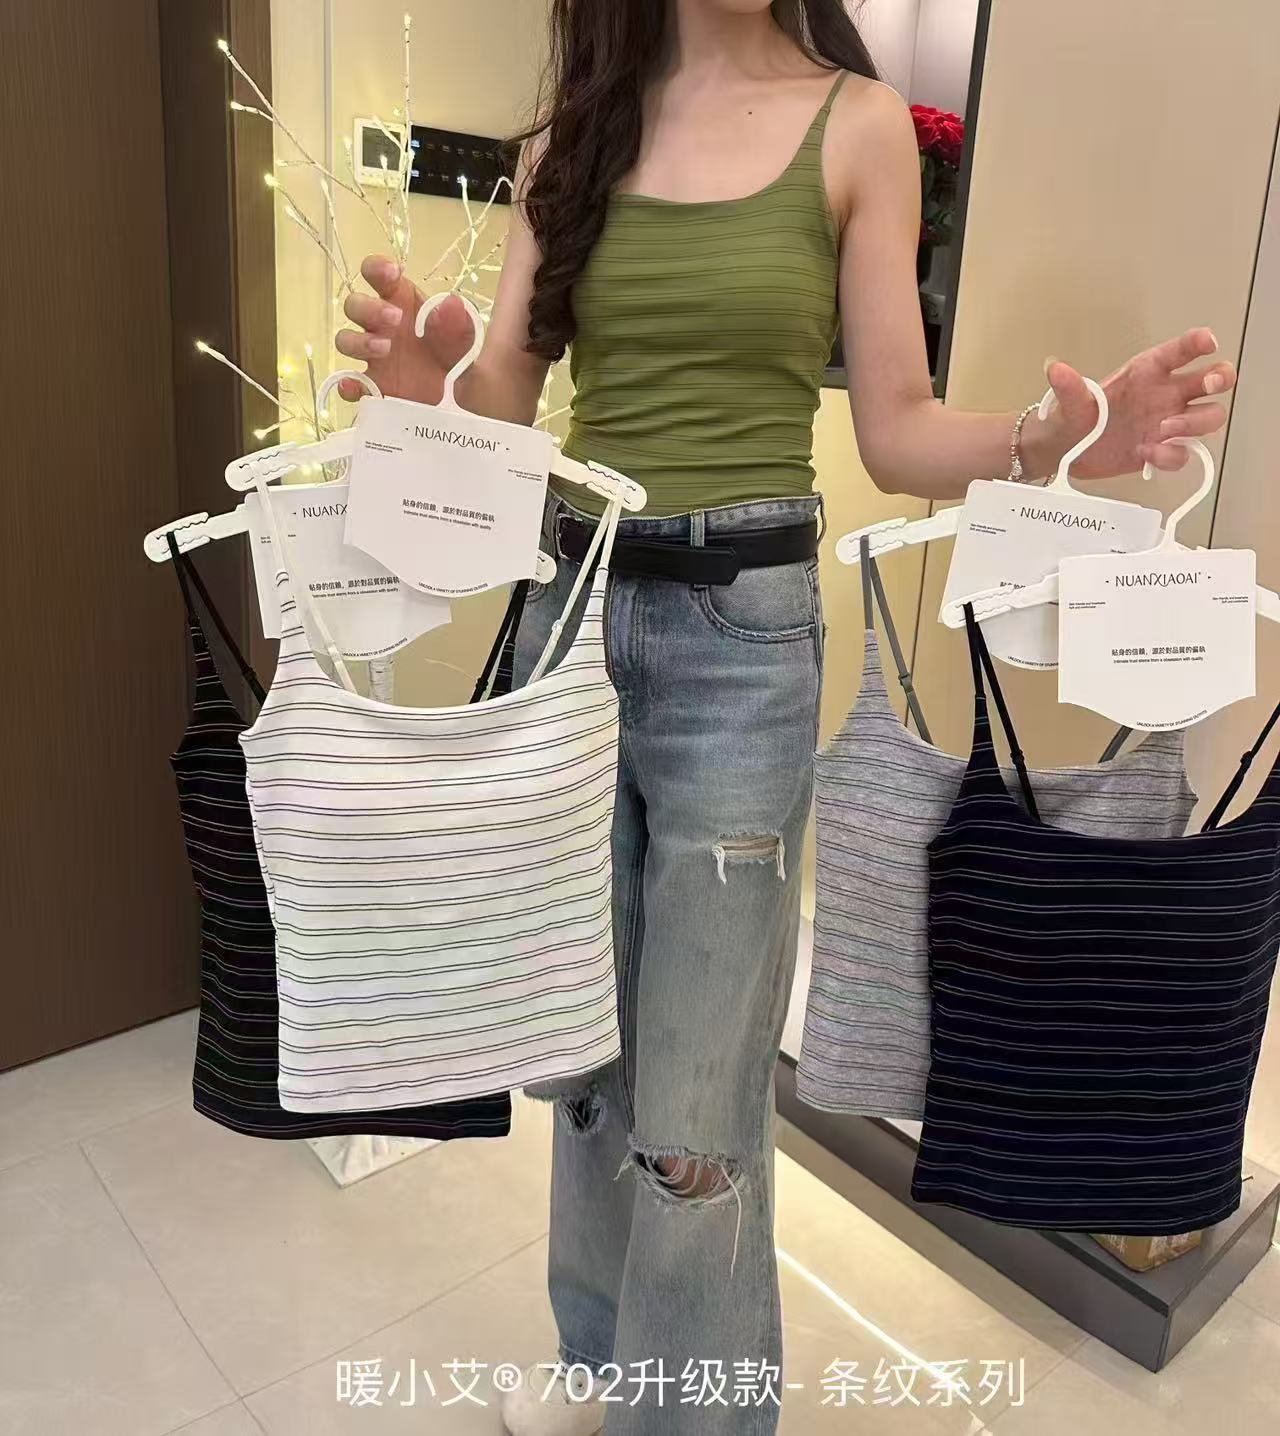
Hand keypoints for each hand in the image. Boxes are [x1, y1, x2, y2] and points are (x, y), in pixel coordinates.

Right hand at [334, 256, 477, 402]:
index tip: (392, 273)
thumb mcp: (466, 345)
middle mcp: (382, 326)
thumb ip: (459, 327)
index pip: (378, 276)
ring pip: (346, 339)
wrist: (458, 405)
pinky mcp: (372, 386)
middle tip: (395, 319)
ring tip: (384, 349)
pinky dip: (348, 384)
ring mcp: (373, 357)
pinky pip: (349, 383)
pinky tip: (359, 387)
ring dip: (358, 341)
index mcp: (403, 303)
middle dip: (369, 307)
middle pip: (355, 305)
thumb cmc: (455, 361)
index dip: (377, 268)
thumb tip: (450, 303)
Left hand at [1025, 328, 1235, 480]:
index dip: (1199, 343)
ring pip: (1209, 416)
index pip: (1182, 351)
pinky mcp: (1163, 450)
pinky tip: (1145, 455)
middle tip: (1206, 388)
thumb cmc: (1072, 417)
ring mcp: (1169, 422)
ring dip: (1196, 423)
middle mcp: (1166, 393)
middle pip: (1214, 380)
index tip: (1207, 343)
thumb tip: (1054, 368)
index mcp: (1147, 371)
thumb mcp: (1069, 401)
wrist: (1064, 451)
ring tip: (1163, 430)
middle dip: (1221, 379)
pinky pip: (1184, 453)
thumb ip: (1068, 386)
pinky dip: (1171, 456)